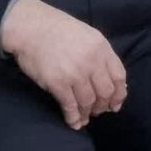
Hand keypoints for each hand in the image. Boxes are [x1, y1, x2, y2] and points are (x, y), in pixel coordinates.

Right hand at [0, 0, 126, 129]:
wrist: (31, 28)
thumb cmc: (60, 31)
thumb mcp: (89, 36)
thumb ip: (101, 56)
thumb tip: (112, 81)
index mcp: (102, 48)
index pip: (119, 76)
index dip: (119, 93)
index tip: (116, 104)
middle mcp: (91, 61)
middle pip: (105, 91)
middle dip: (104, 105)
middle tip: (99, 111)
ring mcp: (75, 72)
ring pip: (88, 101)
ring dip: (88, 113)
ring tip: (86, 117)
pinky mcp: (57, 83)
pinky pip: (70, 105)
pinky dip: (73, 117)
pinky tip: (74, 122)